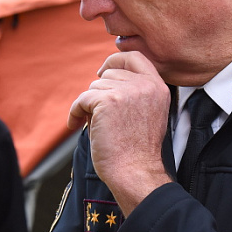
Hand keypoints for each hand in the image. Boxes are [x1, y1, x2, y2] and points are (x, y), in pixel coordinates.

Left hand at [67, 52, 171, 213]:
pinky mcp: (107, 102)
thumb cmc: (138, 153)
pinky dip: (74, 112)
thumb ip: (132, 94)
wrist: (137, 174)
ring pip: (94, 87)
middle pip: (109, 74)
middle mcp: (145, 85)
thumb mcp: (146, 115)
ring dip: (88, 105)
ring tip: (94, 127)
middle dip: (99, 94)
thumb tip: (101, 80)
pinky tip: (75, 125)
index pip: (135, 57)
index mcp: (158, 87)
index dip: (115, 61)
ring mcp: (127, 91)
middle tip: (98, 117)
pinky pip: (81, 99)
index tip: (102, 72)